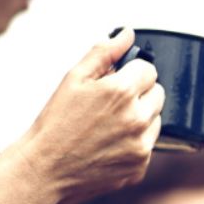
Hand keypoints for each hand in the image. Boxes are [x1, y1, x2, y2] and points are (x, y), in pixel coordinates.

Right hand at [10, 28, 163, 203]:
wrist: (45, 169)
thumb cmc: (56, 122)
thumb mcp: (74, 79)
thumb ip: (104, 53)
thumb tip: (127, 34)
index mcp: (121, 92)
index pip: (149, 70)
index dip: (132, 72)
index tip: (118, 79)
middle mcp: (137, 119)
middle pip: (158, 94)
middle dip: (139, 93)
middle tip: (111, 103)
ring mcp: (141, 145)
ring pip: (156, 120)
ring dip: (140, 118)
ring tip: (108, 125)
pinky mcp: (141, 166)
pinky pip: (148, 145)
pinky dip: (134, 142)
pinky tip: (109, 144)